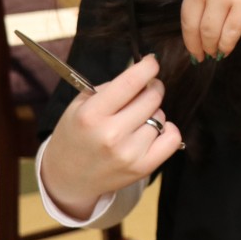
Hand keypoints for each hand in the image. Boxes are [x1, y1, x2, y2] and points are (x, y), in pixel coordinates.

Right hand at [39, 55, 181, 219]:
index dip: (148, 67)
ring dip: (153, 113)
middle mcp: (111, 135)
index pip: (131, 82)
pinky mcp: (142, 168)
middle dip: (152, 88)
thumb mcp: (80, 105)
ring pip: (161, 117)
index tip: (151, 62)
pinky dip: (168, 130)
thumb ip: (110, 88)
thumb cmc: (75, 134)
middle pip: (151, 98)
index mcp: (92, 114)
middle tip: (146, 89)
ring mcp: (128, 153)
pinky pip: (172, 140)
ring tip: (137, 119)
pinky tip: (154, 130)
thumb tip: (143, 74)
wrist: (68, 177)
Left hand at [173, 0, 240, 60]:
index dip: (186, 18)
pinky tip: (225, 51)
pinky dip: (226, 45)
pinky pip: (231, 32)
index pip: (179, 0)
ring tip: (210, 55)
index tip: (191, 29)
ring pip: (209, 32)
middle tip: (195, 54)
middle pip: (189, 23)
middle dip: (192, 43)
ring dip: (209, 48)